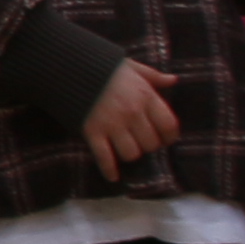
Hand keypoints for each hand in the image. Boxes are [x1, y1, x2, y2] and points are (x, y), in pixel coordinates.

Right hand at [81, 57, 183, 179]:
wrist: (70, 66)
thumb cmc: (105, 68)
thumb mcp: (133, 67)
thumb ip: (154, 76)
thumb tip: (174, 80)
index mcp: (146, 96)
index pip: (169, 125)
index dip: (169, 136)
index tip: (165, 138)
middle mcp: (133, 113)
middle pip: (150, 144)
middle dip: (148, 146)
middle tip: (141, 143)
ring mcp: (112, 124)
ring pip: (131, 154)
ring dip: (130, 155)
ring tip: (125, 150)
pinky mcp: (93, 132)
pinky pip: (105, 157)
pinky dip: (109, 170)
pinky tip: (113, 177)